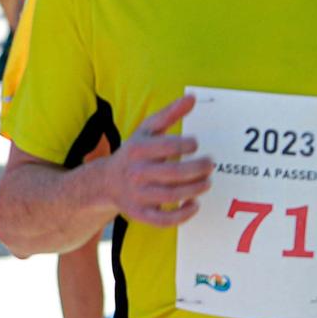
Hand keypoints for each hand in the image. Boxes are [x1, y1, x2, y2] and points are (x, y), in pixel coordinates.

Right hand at [98, 95, 213, 227]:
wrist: (106, 182)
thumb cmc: (134, 152)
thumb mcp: (147, 130)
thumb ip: (169, 113)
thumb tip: (192, 97)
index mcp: (137, 149)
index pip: (168, 146)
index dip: (187, 144)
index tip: (195, 144)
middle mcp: (136, 172)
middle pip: (174, 173)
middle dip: (199, 169)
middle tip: (210, 164)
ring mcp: (138, 195)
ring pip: (172, 195)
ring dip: (196, 189)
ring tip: (207, 182)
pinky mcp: (141, 214)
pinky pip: (164, 219)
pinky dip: (183, 214)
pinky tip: (194, 204)